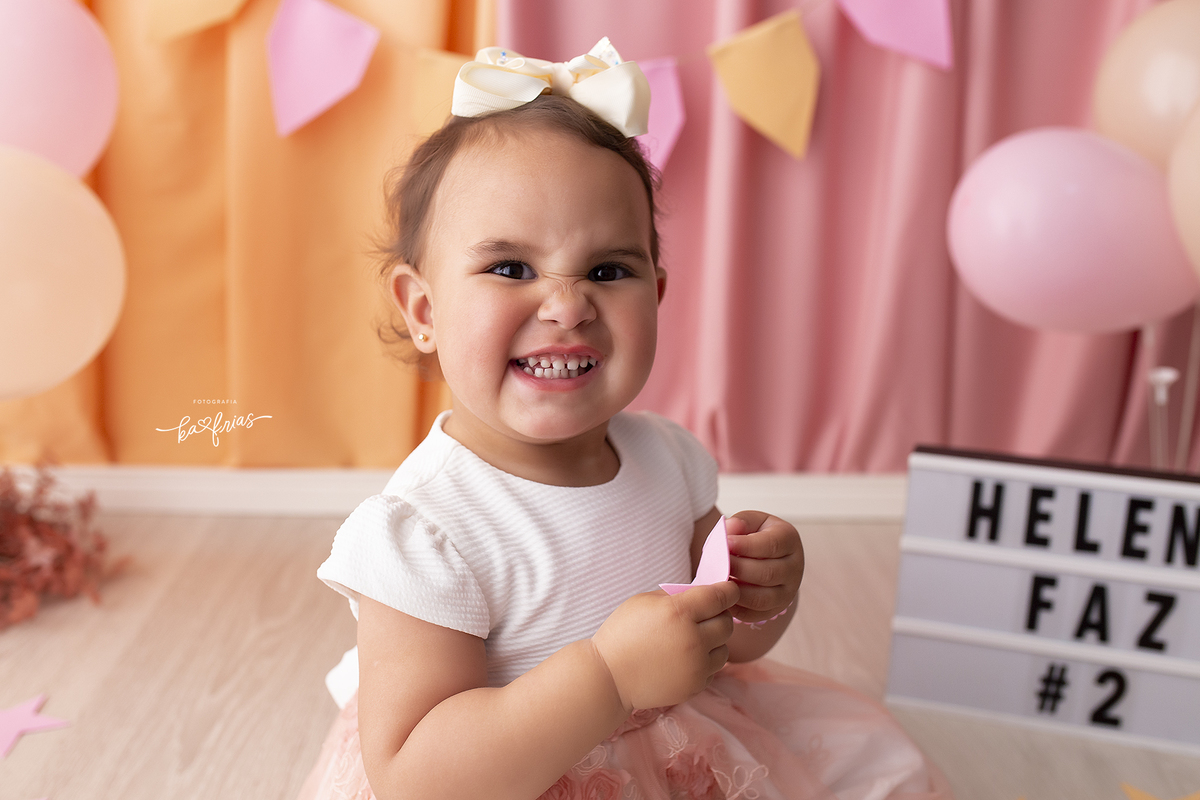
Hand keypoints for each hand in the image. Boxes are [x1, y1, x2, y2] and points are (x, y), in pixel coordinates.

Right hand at [591, 580, 738, 711]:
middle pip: (727, 623)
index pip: (721, 597)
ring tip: (691, 641)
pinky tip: (682, 660)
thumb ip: (676, 596)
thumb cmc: (622, 633)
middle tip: (704, 617)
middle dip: (719, 617)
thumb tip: (703, 594)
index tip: (728, 591)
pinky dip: (704, 663)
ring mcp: (695, 666)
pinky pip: (713, 669)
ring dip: (713, 643)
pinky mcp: (695, 686)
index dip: (729, 591)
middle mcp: (693, 639)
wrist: (609, 676)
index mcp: (679, 612)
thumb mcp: (644, 602)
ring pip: (724, 648)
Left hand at [726, 512, 802, 623]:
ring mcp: (788, 591)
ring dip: (737, 592)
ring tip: (719, 581)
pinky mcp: (776, 609)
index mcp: (789, 539)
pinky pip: (755, 614)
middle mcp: (794, 567)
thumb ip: (740, 522)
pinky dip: (736, 608)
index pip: (771, 545)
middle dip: (739, 569)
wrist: (765, 557)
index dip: (747, 545)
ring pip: (762, 598)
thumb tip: (730, 530)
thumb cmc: (755, 536)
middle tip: (718, 565)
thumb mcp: (751, 521)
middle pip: (768, 573)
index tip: (726, 544)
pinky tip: (723, 596)